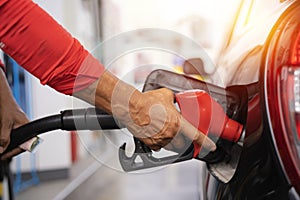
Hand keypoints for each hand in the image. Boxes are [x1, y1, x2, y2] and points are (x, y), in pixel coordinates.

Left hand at [0, 70, 28, 155]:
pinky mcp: (11, 122)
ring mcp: (17, 124)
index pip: (25, 144)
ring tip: (0, 147)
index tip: (4, 156)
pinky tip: (1, 138)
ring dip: (6, 142)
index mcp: (27, 126)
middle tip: (1, 153)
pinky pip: (9, 132)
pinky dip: (3, 136)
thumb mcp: (5, 124)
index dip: (14, 152)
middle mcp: (23, 125)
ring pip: (14, 138)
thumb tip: (1, 149)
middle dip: (10, 148)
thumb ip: (4, 138)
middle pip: (19, 142)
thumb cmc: (7, 105)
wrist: (1, 96)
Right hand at [74, 71, 215, 151]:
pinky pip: (160, 148)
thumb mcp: (165, 95)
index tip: (210, 146)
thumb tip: (174, 97)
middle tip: (185, 136)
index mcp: (177, 122)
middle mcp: (170, 133)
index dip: (205, 142)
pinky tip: (159, 136)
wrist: (131, 108)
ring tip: (171, 135)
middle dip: (187, 141)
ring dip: (175, 143)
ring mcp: (160, 140)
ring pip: (172, 147)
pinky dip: (161, 144)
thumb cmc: (146, 101)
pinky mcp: (151, 143)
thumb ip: (173, 98)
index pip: (196, 135)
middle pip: (184, 143)